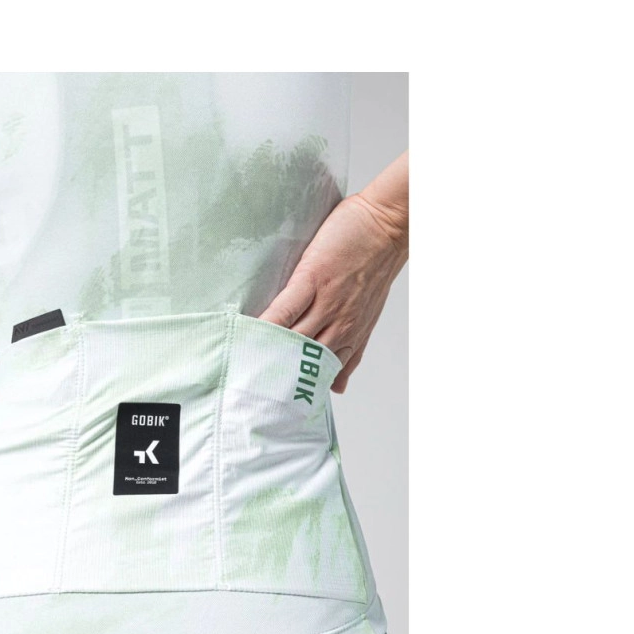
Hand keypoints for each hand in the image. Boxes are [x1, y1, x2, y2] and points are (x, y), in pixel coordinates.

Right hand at [259, 152, 407, 392]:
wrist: (389, 226)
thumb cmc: (376, 264)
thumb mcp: (369, 318)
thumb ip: (352, 351)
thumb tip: (339, 387)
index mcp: (349, 336)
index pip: (320, 374)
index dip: (299, 393)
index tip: (279, 407)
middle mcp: (338, 326)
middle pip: (304, 364)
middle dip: (280, 382)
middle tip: (254, 397)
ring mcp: (325, 304)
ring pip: (293, 340)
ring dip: (269, 355)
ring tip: (244, 369)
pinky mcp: (312, 279)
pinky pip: (286, 307)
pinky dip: (268, 322)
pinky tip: (251, 332)